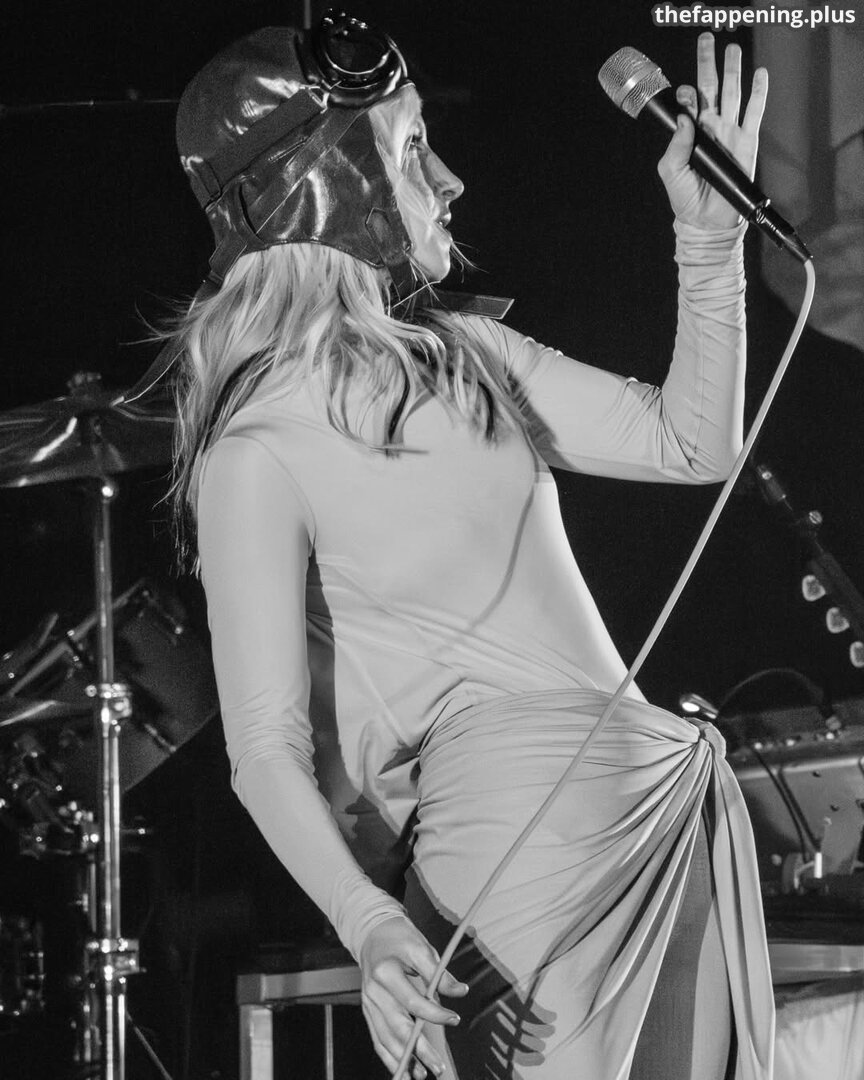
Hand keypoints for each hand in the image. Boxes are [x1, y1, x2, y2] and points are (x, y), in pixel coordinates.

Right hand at [359, 915, 467, 1078]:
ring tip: (421, 1075)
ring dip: (403, 1060)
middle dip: (419, 1050)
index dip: (436, 1014)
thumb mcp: (422, 947)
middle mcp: (374, 990)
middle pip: (398, 1026)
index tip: (454, 1019)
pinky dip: (389, 1056)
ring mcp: (368, 1003)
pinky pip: (377, 1038)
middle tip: (437, 1066)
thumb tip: (460, 991)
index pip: (414, 1001)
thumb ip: (440, 973)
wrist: (374, 933)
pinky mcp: (368, 1011)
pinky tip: (402, 1069)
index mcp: (386, 972)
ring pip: (385, 1038)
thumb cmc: (399, 939)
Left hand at [658, 33, 767, 228]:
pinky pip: (754, 112)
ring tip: (732, 48)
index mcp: (689, 133)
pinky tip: (760, 73)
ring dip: (733, 70)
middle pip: (710, 88)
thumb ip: (675, 147)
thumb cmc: (685, 200)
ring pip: (732, 93)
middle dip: (708, 63)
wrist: (708, 223)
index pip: (689, 103)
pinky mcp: (747, 141)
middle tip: (707, 40)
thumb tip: (685, 118)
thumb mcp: (671, 173)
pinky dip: (759, 92)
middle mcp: (709, 128)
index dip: (687, 93)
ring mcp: (729, 132)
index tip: (687, 94)